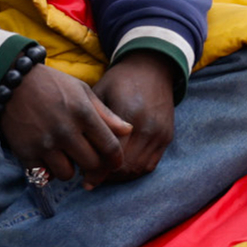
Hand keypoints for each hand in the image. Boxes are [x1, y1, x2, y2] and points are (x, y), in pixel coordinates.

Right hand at [0, 63, 127, 183]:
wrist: (11, 81)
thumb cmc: (52, 84)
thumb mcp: (82, 91)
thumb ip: (106, 114)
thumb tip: (128, 131)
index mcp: (83, 114)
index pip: (109, 148)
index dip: (116, 160)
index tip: (114, 162)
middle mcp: (65, 131)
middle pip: (91, 165)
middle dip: (93, 165)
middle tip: (89, 160)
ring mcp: (45, 144)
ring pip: (67, 174)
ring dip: (69, 168)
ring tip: (65, 156)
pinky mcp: (26, 153)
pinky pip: (43, 175)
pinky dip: (47, 170)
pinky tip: (47, 158)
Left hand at [90, 52, 178, 184]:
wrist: (152, 67)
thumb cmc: (120, 80)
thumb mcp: (101, 93)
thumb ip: (94, 121)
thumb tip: (80, 150)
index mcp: (128, 114)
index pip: (110, 154)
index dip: (97, 170)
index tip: (84, 178)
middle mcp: (147, 127)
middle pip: (125, 166)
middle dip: (107, 177)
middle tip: (91, 178)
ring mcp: (160, 133)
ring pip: (138, 169)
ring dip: (121, 177)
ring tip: (105, 175)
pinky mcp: (167, 137)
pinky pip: (150, 164)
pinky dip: (135, 171)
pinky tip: (121, 169)